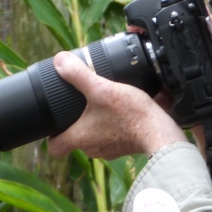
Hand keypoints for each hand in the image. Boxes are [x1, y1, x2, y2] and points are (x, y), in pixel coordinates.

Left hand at [45, 51, 185, 159]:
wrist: (160, 132)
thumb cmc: (130, 114)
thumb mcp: (102, 88)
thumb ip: (78, 75)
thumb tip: (59, 61)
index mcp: (80, 138)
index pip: (55, 148)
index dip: (50, 137)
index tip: (53, 125)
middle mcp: (92, 149)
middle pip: (75, 139)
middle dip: (76, 123)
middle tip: (80, 104)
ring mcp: (109, 151)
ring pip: (95, 138)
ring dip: (97, 123)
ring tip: (103, 104)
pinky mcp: (125, 148)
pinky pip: (114, 137)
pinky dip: (115, 126)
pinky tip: (122, 111)